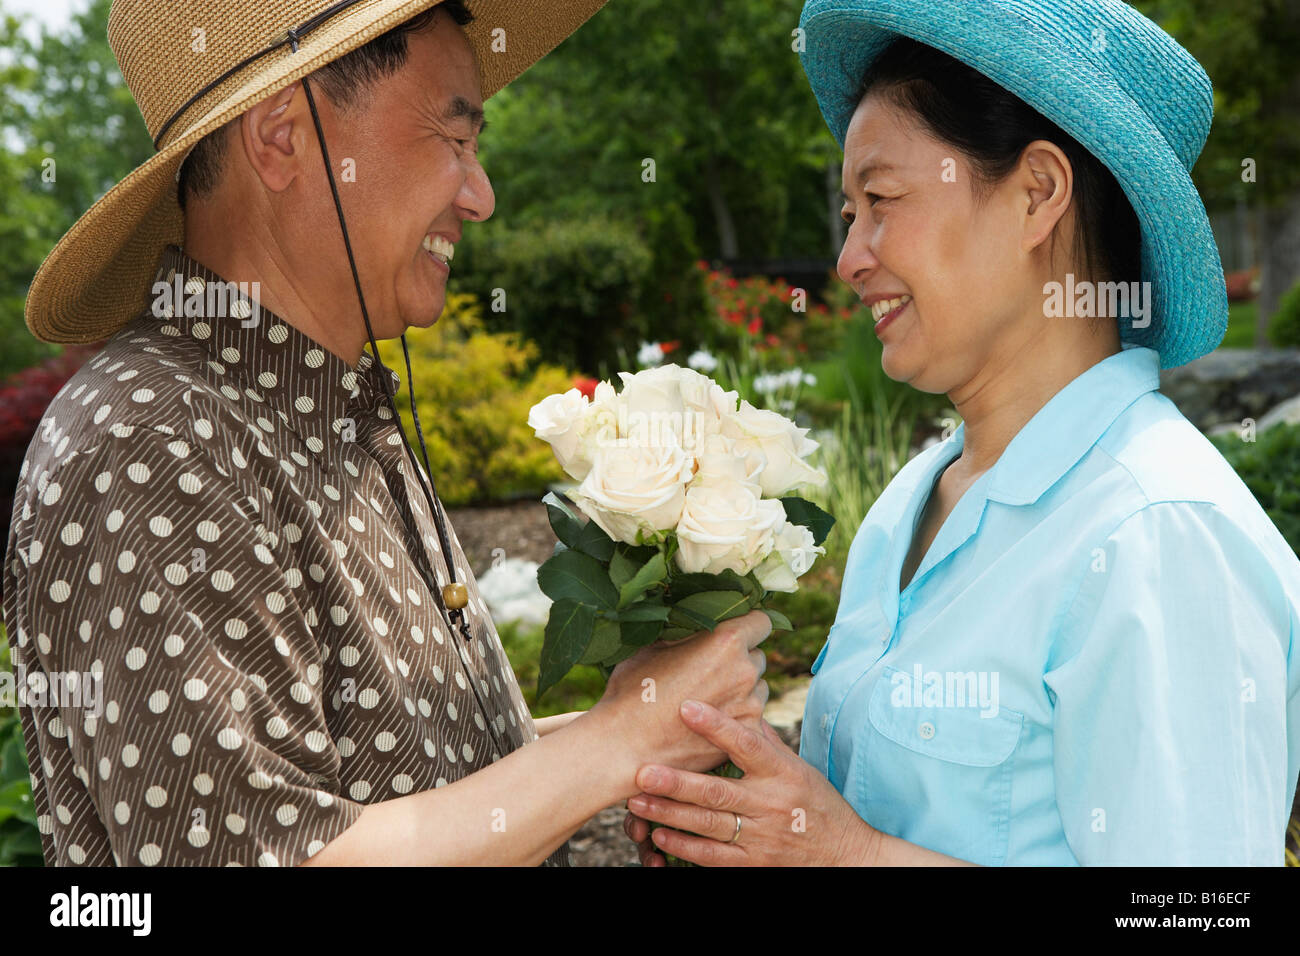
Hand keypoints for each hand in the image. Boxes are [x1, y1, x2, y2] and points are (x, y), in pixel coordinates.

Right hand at [590, 609, 770, 785]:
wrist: (626, 748)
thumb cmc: (632, 693)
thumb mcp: (653, 647)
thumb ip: (685, 634)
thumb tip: (694, 626)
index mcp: (725, 642)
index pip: (761, 622)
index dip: (748, 626)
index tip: (734, 634)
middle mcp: (745, 671)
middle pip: (757, 657)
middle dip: (740, 660)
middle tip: (711, 671)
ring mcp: (750, 705)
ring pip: (757, 689)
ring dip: (741, 690)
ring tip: (707, 700)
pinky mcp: (746, 734)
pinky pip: (751, 717)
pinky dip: (735, 717)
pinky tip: (709, 722)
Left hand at [622, 699, 874, 865]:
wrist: (846, 858)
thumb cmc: (820, 806)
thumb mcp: (801, 769)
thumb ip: (767, 743)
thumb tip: (743, 708)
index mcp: (782, 773)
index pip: (746, 745)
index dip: (716, 726)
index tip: (685, 707)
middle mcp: (771, 805)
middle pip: (717, 792)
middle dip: (676, 782)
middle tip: (642, 771)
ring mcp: (762, 838)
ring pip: (708, 825)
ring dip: (669, 814)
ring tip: (638, 802)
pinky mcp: (755, 864)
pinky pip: (714, 856)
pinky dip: (685, 847)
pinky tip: (661, 835)